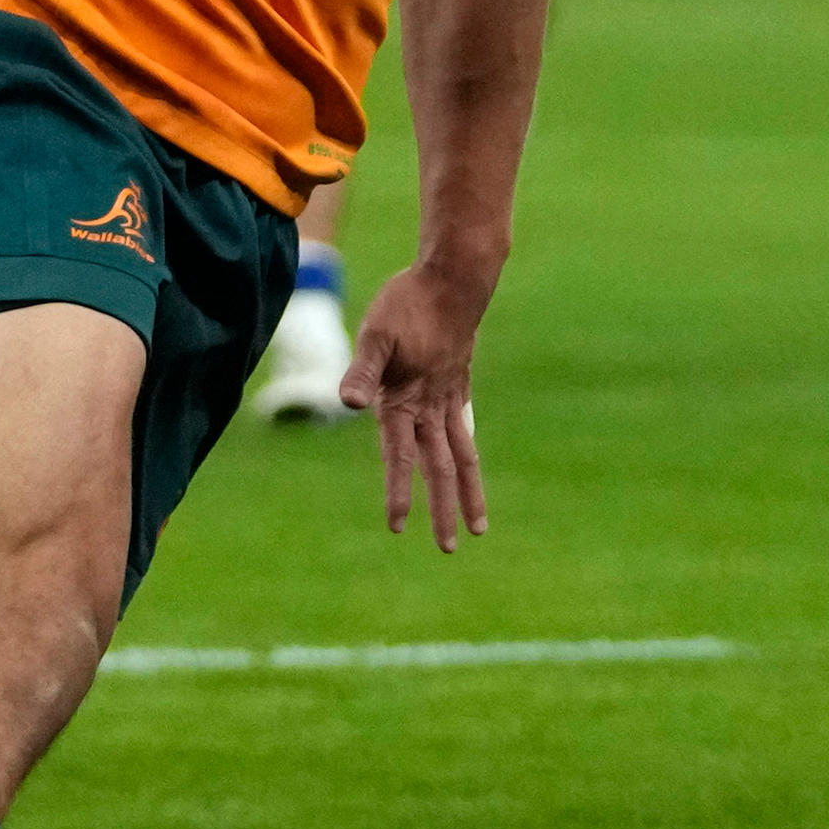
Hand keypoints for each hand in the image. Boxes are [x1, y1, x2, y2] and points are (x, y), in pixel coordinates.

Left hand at [339, 254, 498, 548]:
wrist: (454, 279)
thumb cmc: (406, 304)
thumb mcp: (375, 335)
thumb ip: (362, 372)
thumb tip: (349, 405)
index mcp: (407, 400)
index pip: (401, 457)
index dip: (399, 491)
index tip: (398, 526)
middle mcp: (433, 406)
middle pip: (440, 468)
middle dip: (443, 510)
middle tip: (449, 548)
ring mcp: (451, 397)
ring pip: (462, 456)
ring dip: (468, 492)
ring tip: (479, 526)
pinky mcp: (459, 385)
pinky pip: (465, 430)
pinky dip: (466, 455)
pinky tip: (466, 466)